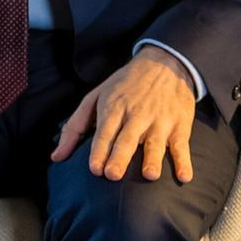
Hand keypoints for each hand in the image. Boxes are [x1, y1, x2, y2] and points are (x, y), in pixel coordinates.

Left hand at [51, 46, 197, 181]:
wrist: (166, 64)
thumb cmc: (125, 85)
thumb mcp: (96, 97)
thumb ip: (75, 127)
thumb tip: (57, 157)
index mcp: (115, 108)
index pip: (105, 133)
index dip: (99, 151)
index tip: (95, 169)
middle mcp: (137, 115)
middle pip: (127, 139)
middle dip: (120, 156)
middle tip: (113, 175)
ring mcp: (160, 121)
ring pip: (156, 143)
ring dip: (153, 159)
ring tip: (150, 175)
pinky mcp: (180, 126)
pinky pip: (182, 146)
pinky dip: (184, 161)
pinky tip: (184, 177)